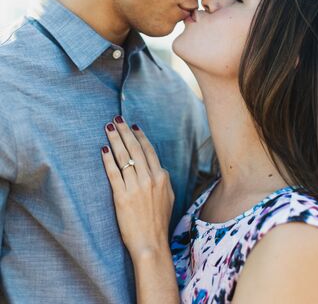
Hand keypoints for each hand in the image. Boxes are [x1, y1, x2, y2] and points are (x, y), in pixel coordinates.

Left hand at [101, 116, 174, 260]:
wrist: (151, 243)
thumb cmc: (159, 222)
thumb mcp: (168, 197)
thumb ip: (162, 180)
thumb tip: (156, 167)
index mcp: (161, 177)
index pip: (148, 150)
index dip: (139, 136)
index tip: (132, 126)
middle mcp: (149, 179)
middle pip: (135, 149)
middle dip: (124, 132)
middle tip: (116, 119)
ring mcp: (135, 187)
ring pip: (123, 157)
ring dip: (115, 140)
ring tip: (108, 128)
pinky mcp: (122, 197)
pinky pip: (113, 173)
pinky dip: (108, 160)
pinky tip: (103, 150)